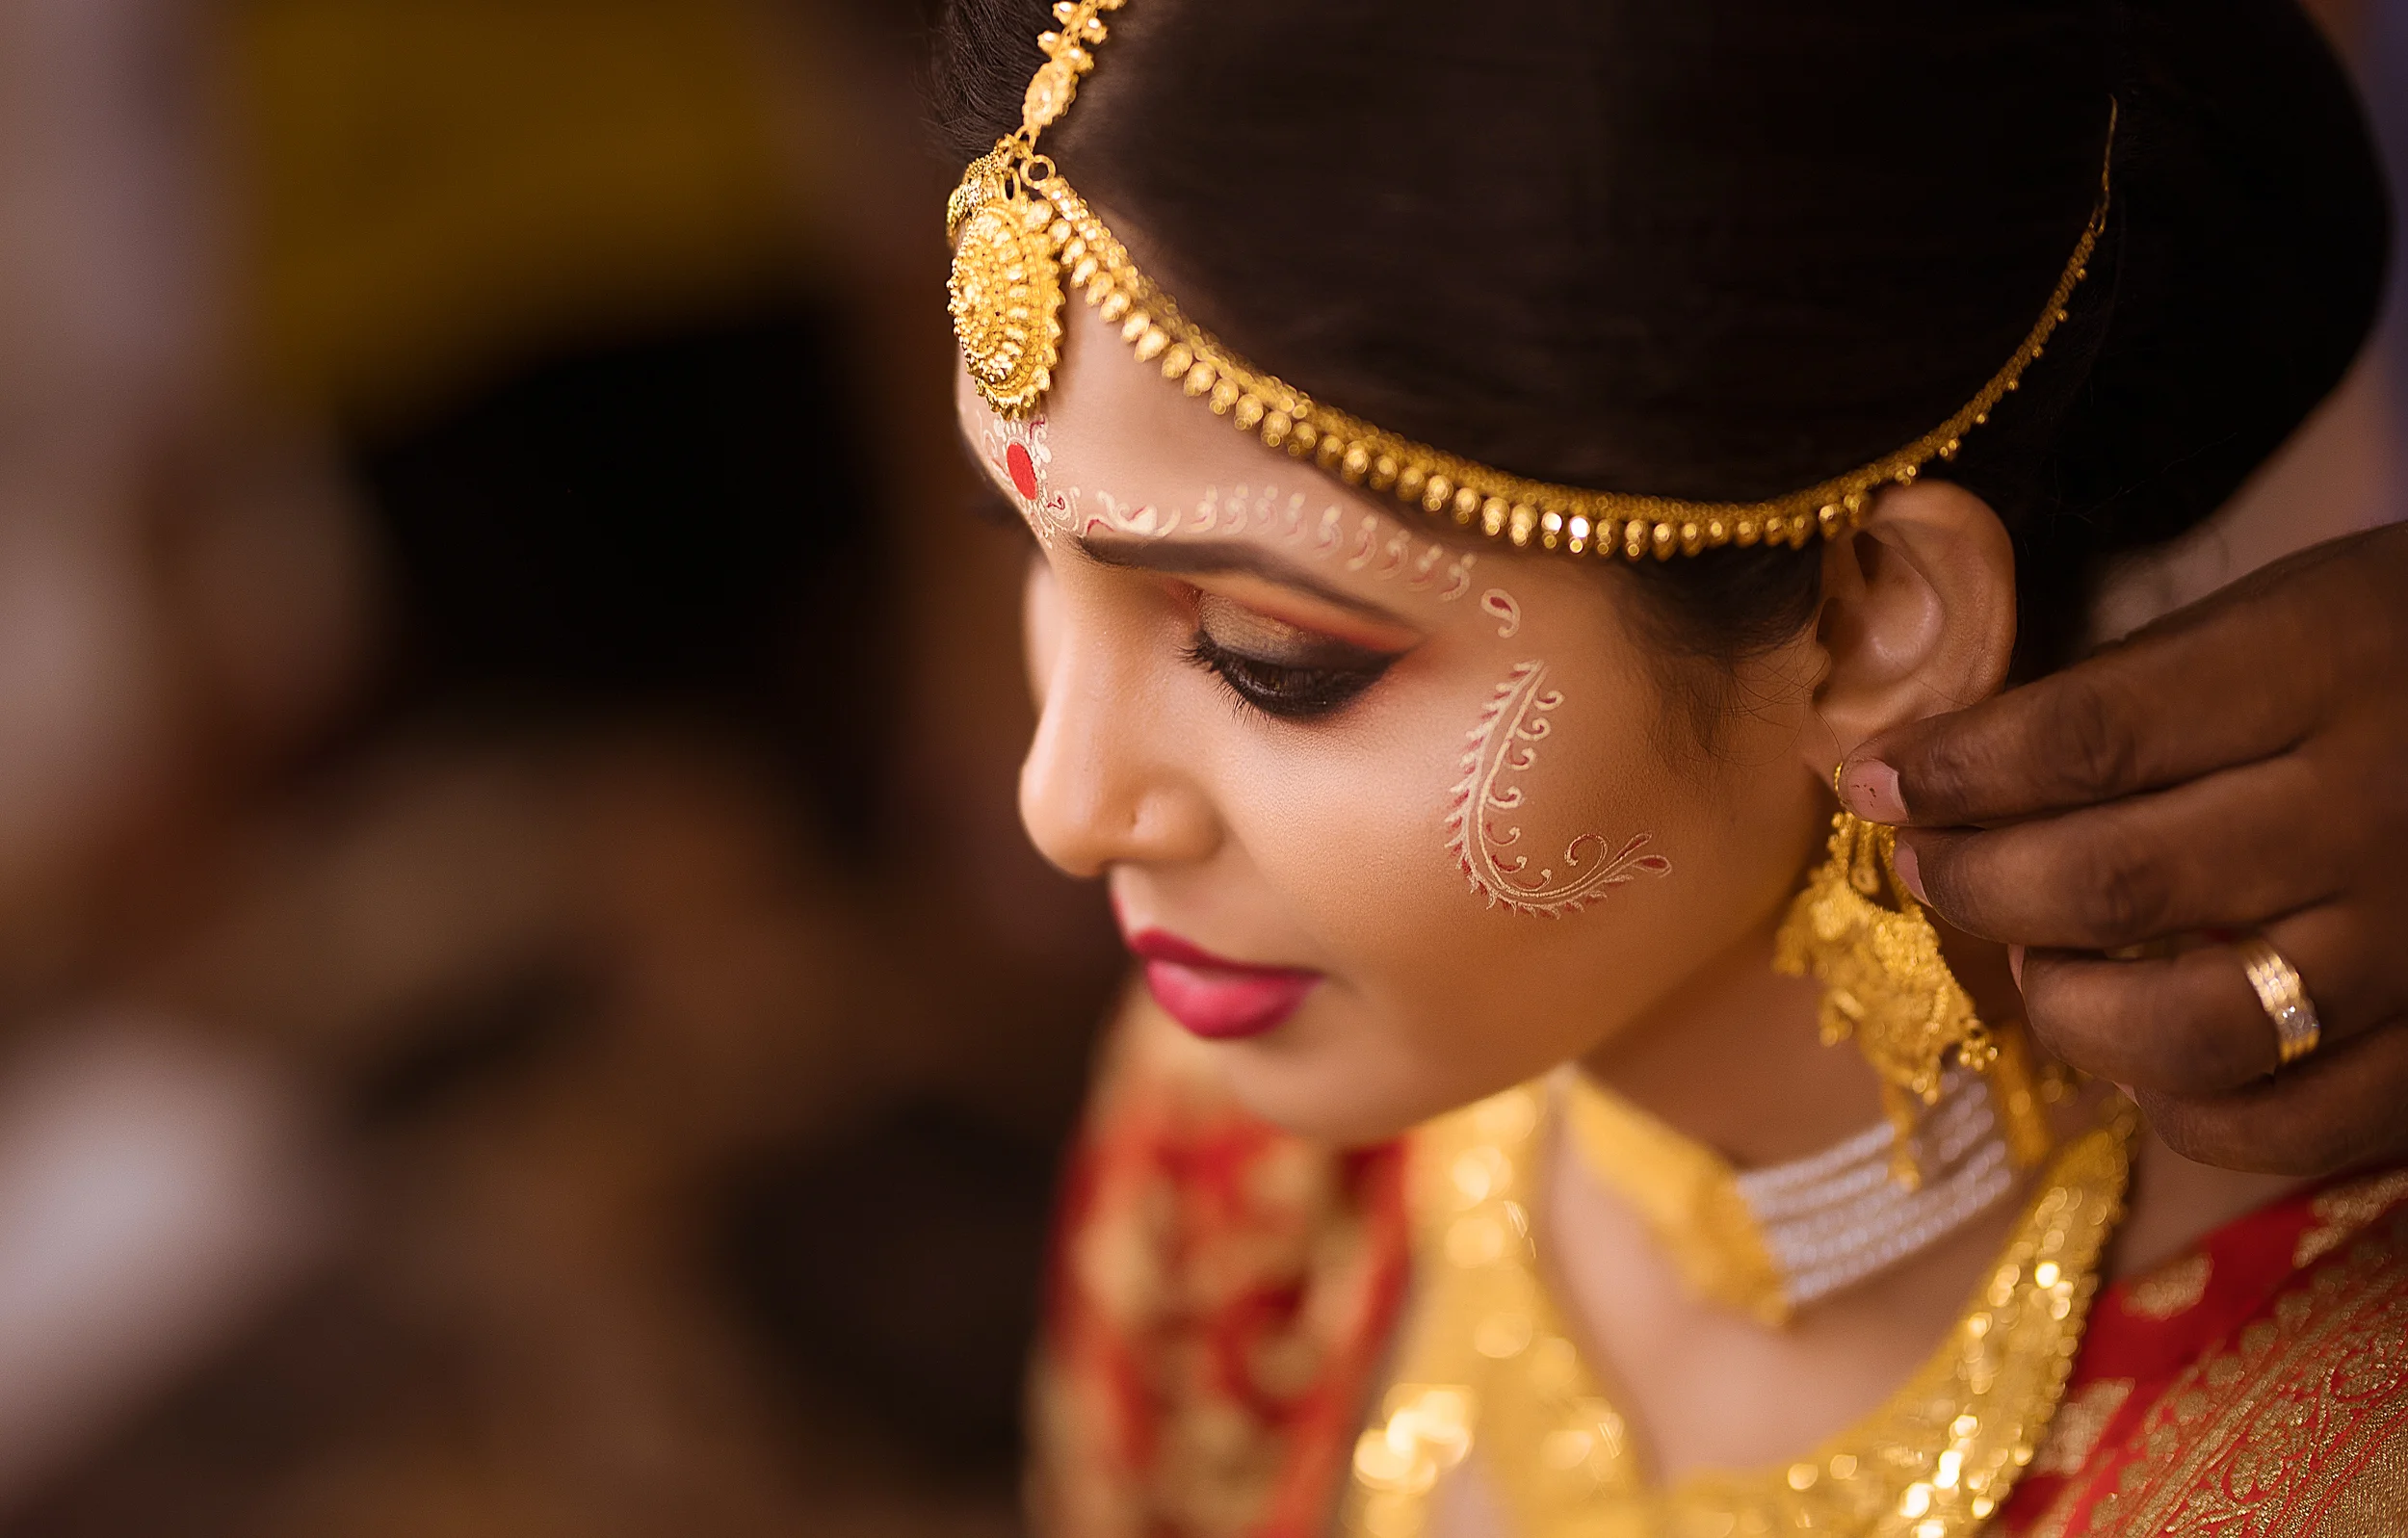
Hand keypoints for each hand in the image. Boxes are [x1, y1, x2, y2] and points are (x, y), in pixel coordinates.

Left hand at [1840, 522, 2407, 1175]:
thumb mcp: (2292, 607)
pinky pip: (2284, 1124)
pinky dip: (2178, 1105)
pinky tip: (2140, 1055)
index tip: (1873, 782)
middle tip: (1928, 867)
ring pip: (2187, 1026)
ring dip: (2066, 1006)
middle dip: (1977, 882)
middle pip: (2115, 881)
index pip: (2090, 737)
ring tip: (2036, 963)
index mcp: (2328, 666)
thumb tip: (1941, 765)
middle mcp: (2375, 812)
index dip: (1955, 771)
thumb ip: (2134, 690)